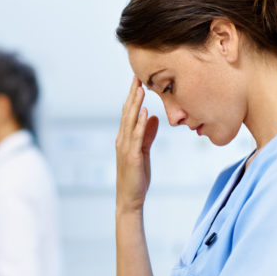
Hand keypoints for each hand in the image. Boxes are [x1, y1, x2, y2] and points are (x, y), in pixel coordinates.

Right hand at [115, 76, 159, 213]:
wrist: (130, 198)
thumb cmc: (136, 177)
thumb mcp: (144, 152)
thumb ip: (148, 135)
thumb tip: (153, 117)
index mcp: (125, 139)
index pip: (129, 114)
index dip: (133, 97)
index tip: (138, 81)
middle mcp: (122, 140)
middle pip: (128, 113)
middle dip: (133, 95)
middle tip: (137, 76)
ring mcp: (126, 148)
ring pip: (131, 122)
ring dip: (135, 105)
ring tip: (141, 89)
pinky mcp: (132, 157)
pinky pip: (136, 137)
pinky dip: (140, 123)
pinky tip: (144, 112)